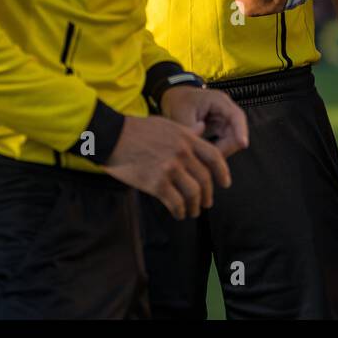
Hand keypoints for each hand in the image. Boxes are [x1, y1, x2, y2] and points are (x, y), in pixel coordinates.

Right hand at [103, 114, 232, 219]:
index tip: (225, 183)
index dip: (223, 172)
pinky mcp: (156, 183)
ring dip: (195, 206)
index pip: (214, 157)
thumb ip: (187, 130)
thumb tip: (202, 127)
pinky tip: (178, 213)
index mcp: (187, 138)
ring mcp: (170, 169)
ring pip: (193, 194)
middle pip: (205, 179)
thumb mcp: (167, 123)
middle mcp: (182, 153)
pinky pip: (175, 203)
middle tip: (206, 203)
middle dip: (208, 195)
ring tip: (192, 211)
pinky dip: (180, 211)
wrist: (112, 136)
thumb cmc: (136, 129)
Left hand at [160, 83, 249, 157]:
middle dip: (226, 147)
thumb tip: (199, 147)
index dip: (241, 130)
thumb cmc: (180, 102)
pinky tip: (204, 156)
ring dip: (221, 151)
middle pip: (236, 132)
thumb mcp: (182, 114)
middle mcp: (226, 110)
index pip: (236, 116)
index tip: (243, 144)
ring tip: (203, 158)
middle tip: (209, 159)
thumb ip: (191, 130)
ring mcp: (225, 120)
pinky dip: (217, 151)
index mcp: (219, 101)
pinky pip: (225, 143)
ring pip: (232, 141)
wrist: (176, 98)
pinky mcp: (221, 129)